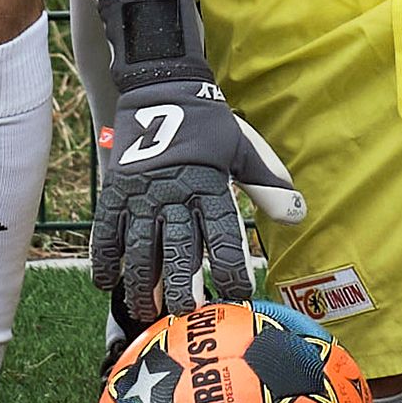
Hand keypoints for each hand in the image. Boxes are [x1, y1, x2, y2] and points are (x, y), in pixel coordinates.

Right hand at [85, 0, 300, 321]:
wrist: (162, 87)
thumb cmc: (209, 124)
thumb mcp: (244, 148)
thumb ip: (268, 183)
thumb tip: (298, 217)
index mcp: (209, 183)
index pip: (223, 231)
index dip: (231, 265)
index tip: (239, 295)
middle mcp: (174, 191)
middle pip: (177, 246)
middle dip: (182, 284)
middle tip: (186, 315)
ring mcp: (140, 191)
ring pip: (139, 245)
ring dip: (140, 281)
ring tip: (143, 311)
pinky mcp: (115, 188)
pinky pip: (106, 227)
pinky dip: (103, 255)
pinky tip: (103, 282)